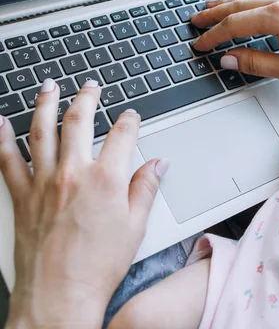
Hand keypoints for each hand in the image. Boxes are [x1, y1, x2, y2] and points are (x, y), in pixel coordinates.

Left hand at [2, 79, 168, 327]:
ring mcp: (43, 184)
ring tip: (49, 87)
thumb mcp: (135, 226)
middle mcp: (72, 175)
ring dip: (45, 104)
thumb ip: (146, 188)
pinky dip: (3, 139)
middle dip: (86, 98)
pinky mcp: (22, 198)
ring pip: (40, 131)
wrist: (60, 297)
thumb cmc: (99, 267)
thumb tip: (158, 165)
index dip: (129, 120)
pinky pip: (7, 160)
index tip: (131, 115)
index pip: (122, 135)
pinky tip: (2, 123)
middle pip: (78, 122)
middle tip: (90, 86)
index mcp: (106, 180)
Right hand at [191, 0, 278, 86]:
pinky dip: (248, 3)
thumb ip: (253, 62)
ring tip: (211, 10)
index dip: (213, 36)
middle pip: (238, 6)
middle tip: (195, 22)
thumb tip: (228, 58)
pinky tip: (244, 5)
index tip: (200, 44)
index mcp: (276, 18)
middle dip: (214, 15)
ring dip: (229, 5)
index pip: (233, 24)